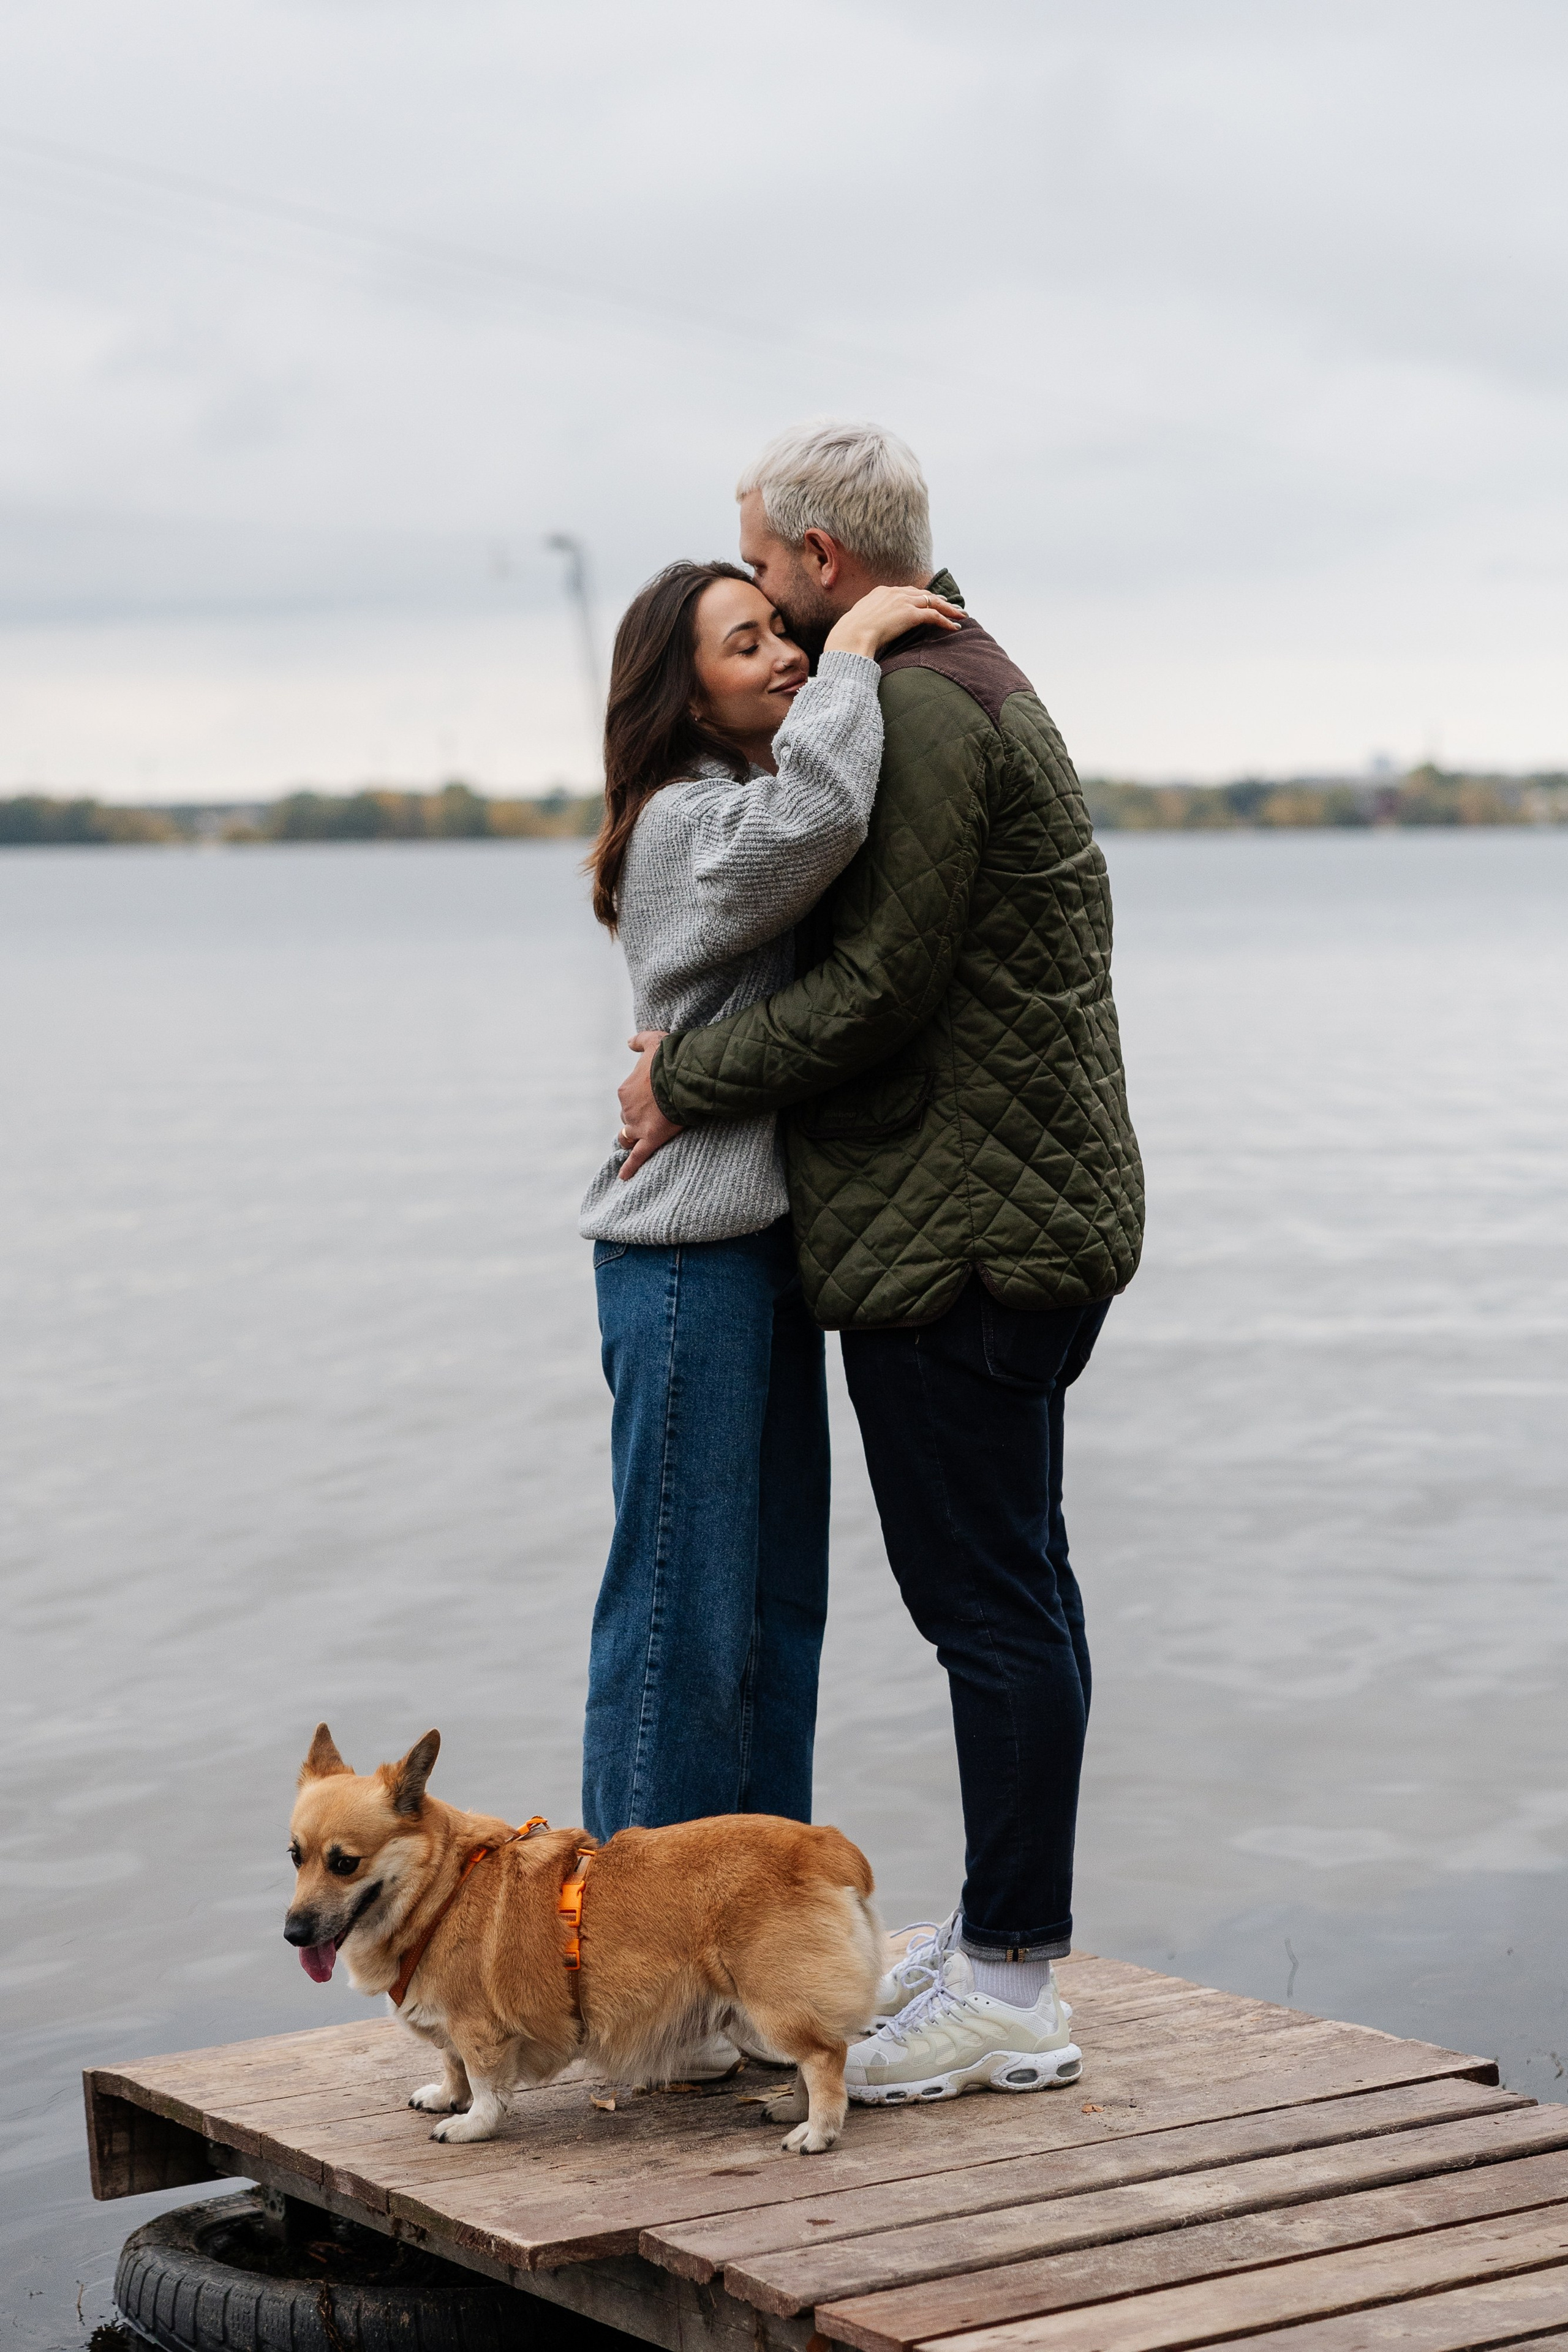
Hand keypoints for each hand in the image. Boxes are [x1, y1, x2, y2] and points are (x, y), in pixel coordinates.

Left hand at [616, 1030, 681, 1178]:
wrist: (684, 1076)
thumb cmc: (670, 1057)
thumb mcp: (653, 1041)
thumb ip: (639, 1040)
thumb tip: (628, 1042)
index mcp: (625, 1090)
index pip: (628, 1099)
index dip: (641, 1099)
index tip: (654, 1097)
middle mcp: (626, 1109)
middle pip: (628, 1118)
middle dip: (638, 1117)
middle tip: (655, 1115)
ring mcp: (637, 1126)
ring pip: (629, 1136)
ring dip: (632, 1137)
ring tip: (641, 1140)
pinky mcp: (651, 1139)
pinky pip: (637, 1157)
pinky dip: (629, 1168)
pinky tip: (624, 1177)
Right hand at [824, 584, 962, 660]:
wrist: (851, 635)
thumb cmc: (850, 633)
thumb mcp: (859, 619)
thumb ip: (871, 617)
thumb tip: (870, 626)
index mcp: (882, 592)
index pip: (907, 591)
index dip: (921, 596)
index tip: (929, 600)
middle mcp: (895, 592)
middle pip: (923, 594)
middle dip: (939, 600)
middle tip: (950, 605)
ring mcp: (903, 602)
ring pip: (933, 602)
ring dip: (948, 610)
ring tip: (960, 615)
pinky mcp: (911, 614)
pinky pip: (934, 616)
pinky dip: (946, 621)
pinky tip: (954, 627)